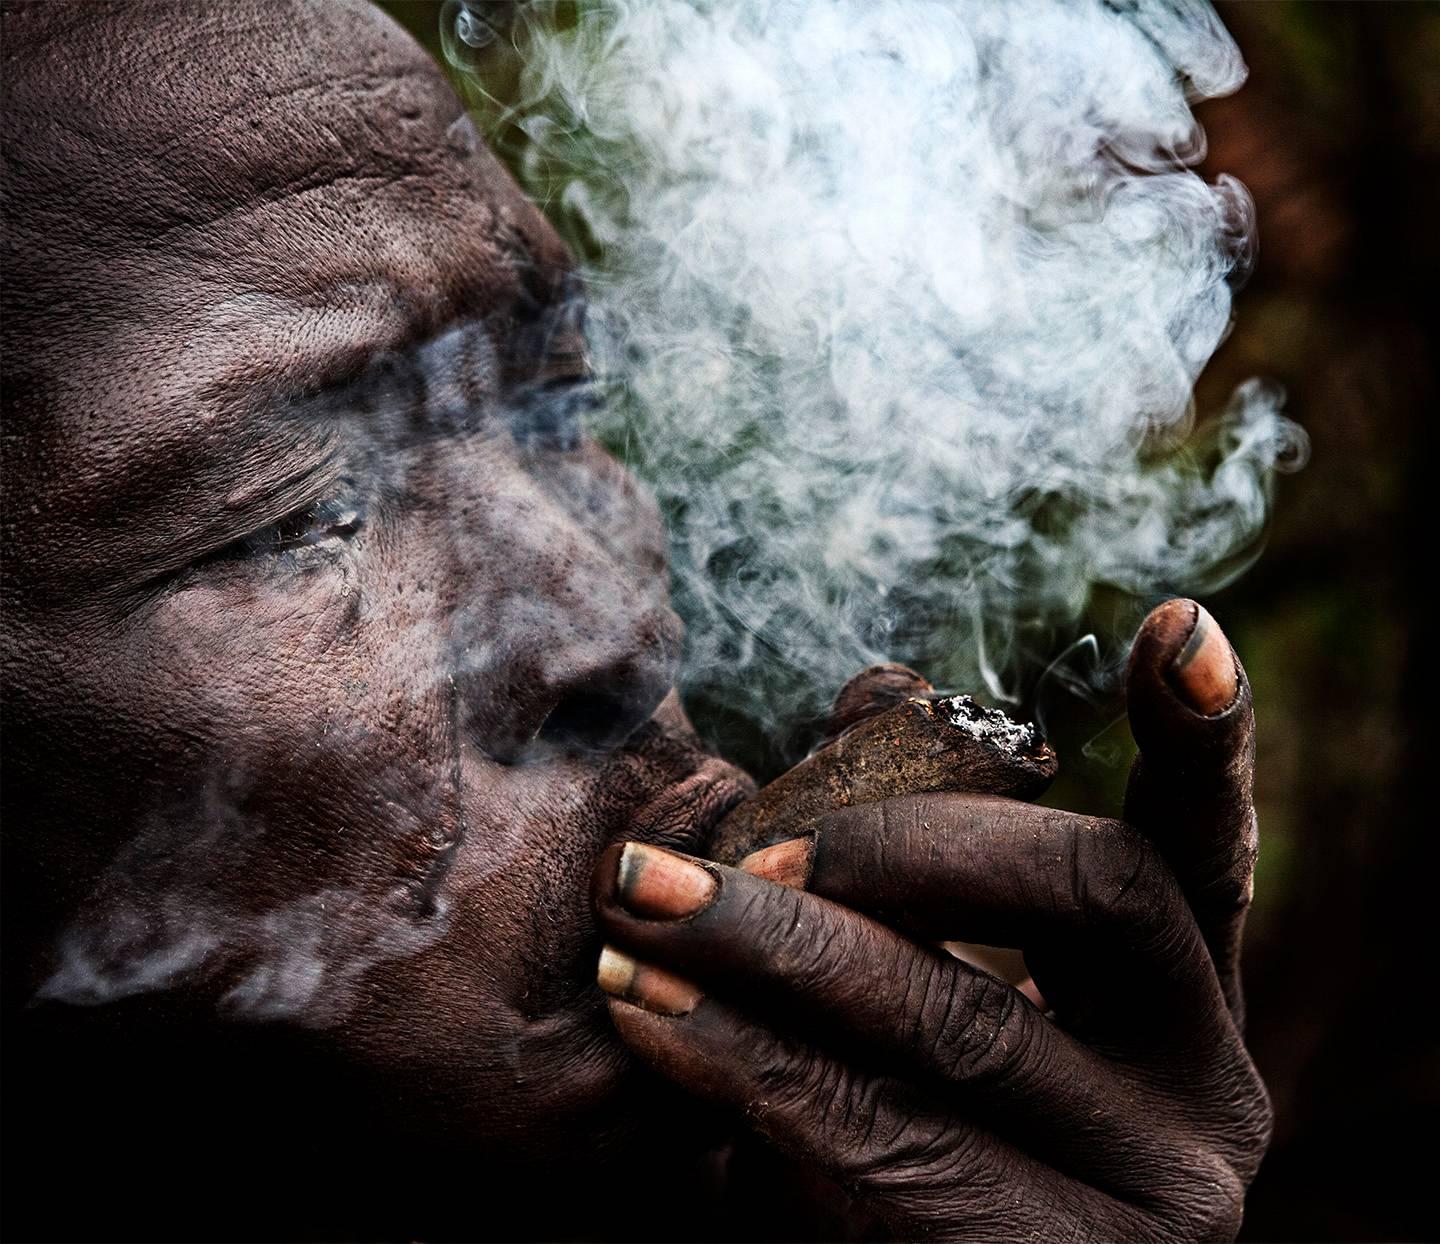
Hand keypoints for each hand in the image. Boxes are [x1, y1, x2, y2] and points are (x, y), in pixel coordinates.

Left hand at [592, 600, 1270, 1240]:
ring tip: (639, 897)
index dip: (1205, 734)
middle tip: (764, 834)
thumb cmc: (906, 1126)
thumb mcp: (927, 987)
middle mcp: (1204, 1088)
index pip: (1207, 848)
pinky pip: (876, 1133)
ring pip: (960, 1015)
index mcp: (1181, 998)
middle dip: (907, 837)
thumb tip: (882, 684)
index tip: (1177, 623)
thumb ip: (917, 853)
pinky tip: (646, 1008)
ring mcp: (1151, 1194)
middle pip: (1089, 888)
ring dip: (773, 939)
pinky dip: (741, 1058)